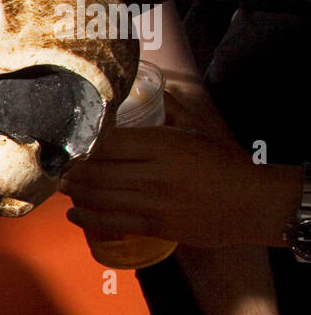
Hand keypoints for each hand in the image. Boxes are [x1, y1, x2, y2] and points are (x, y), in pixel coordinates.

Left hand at [59, 94, 299, 247]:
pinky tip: (74, 213)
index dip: (82, 143)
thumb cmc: (226, 163)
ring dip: (74, 192)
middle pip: (97, 171)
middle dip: (71, 169)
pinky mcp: (156, 226)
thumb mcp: (199, 129)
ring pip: (99, 197)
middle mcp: (155, 175)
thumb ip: (172, 108)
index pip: (108, 142)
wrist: (255, 204)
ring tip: (64, 185)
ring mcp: (154, 203)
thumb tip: (153, 88)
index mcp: (164, 145)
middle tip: (58, 165)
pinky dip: (87, 217)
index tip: (68, 141)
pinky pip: (111, 222)